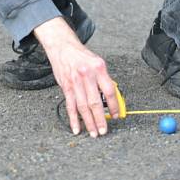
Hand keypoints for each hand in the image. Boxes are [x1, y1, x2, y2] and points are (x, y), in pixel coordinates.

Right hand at [34, 17, 118, 136]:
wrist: (63, 47)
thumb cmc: (82, 56)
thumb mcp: (97, 62)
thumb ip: (103, 79)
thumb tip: (111, 98)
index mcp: (99, 68)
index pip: (109, 90)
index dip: (114, 105)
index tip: (116, 115)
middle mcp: (87, 75)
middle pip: (96, 102)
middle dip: (100, 119)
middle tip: (104, 131)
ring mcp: (75, 81)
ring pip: (83, 107)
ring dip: (89, 122)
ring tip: (93, 133)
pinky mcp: (65, 86)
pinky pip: (70, 106)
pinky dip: (74, 119)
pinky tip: (77, 128)